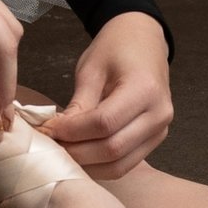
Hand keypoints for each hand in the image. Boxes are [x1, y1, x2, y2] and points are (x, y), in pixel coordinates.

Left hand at [41, 11, 171, 180]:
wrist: (144, 42)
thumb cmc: (116, 48)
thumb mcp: (92, 70)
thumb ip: (78, 104)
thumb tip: (56, 133)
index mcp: (145, 89)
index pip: (104, 123)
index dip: (72, 131)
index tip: (47, 129)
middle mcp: (158, 114)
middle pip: (113, 149)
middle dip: (76, 152)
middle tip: (50, 145)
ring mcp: (160, 131)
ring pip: (119, 165)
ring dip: (87, 164)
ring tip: (63, 152)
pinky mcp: (154, 141)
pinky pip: (125, 164)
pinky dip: (99, 165)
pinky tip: (80, 154)